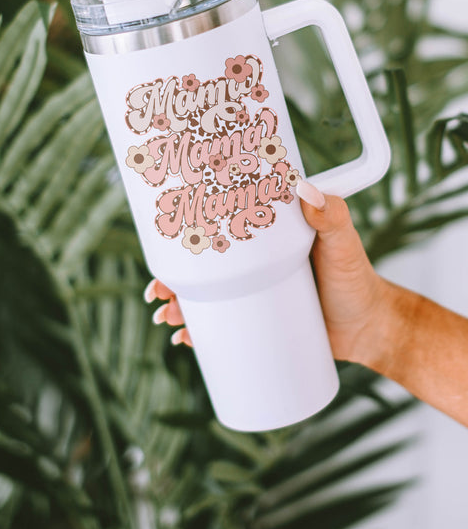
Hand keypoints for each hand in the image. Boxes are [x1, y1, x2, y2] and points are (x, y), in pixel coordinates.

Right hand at [144, 181, 386, 361]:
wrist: (370, 329)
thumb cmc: (358, 279)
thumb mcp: (343, 245)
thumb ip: (332, 216)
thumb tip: (305, 189)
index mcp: (266, 238)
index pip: (220, 228)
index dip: (188, 235)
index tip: (164, 240)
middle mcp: (255, 264)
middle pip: (203, 268)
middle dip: (172, 279)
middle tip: (157, 292)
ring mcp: (255, 294)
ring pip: (206, 299)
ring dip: (179, 307)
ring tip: (168, 319)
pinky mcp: (260, 322)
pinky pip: (222, 327)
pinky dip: (200, 334)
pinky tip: (185, 340)